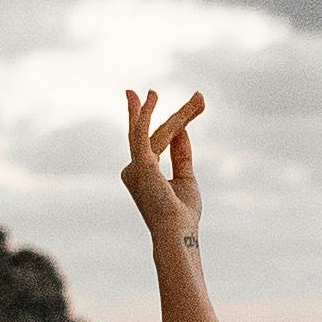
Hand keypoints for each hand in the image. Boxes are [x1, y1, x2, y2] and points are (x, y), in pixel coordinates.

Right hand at [121, 86, 206, 255]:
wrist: (177, 231)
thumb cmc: (181, 213)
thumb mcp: (185, 177)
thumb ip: (180, 153)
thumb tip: (180, 130)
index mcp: (141, 174)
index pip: (156, 142)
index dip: (175, 124)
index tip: (189, 109)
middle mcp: (133, 169)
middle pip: (152, 133)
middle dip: (158, 111)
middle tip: (152, 91)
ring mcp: (135, 166)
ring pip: (157, 131)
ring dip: (179, 114)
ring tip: (184, 95)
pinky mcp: (141, 163)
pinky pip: (143, 132)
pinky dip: (147, 114)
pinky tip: (150, 99)